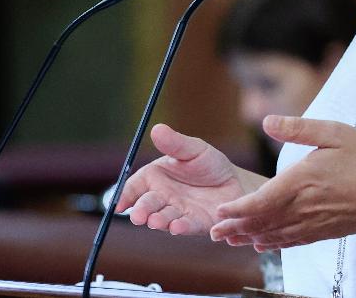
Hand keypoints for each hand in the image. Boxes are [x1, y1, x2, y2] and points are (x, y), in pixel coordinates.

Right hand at [114, 123, 255, 235]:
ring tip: (155, 222)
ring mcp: (178, 212)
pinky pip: (186, 226)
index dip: (125, 196)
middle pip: (146, 205)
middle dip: (141, 211)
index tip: (118, 205)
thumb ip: (175, 143)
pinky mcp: (195, 224)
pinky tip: (177, 227)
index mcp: (155, 177)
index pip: (134, 187)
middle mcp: (163, 196)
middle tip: (138, 216)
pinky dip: (180, 228)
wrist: (237, 182)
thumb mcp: (194, 149)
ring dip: (158, 221)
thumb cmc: (210, 164)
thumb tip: (157, 129)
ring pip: (163, 218)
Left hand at [209, 115, 355, 250]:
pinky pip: (295, 241)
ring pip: (276, 235)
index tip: (219, 211)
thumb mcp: (334, 132)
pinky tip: (264, 245)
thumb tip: (266, 120)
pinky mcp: (325, 231)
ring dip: (251, 238)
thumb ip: (298, 128)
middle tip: (213, 233)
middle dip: (236, 228)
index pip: (262, 201)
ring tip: (230, 241)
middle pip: (264, 222)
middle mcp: (305, 206)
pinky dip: (275, 244)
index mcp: (303, 181)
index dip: (238, 209)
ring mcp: (316, 222)